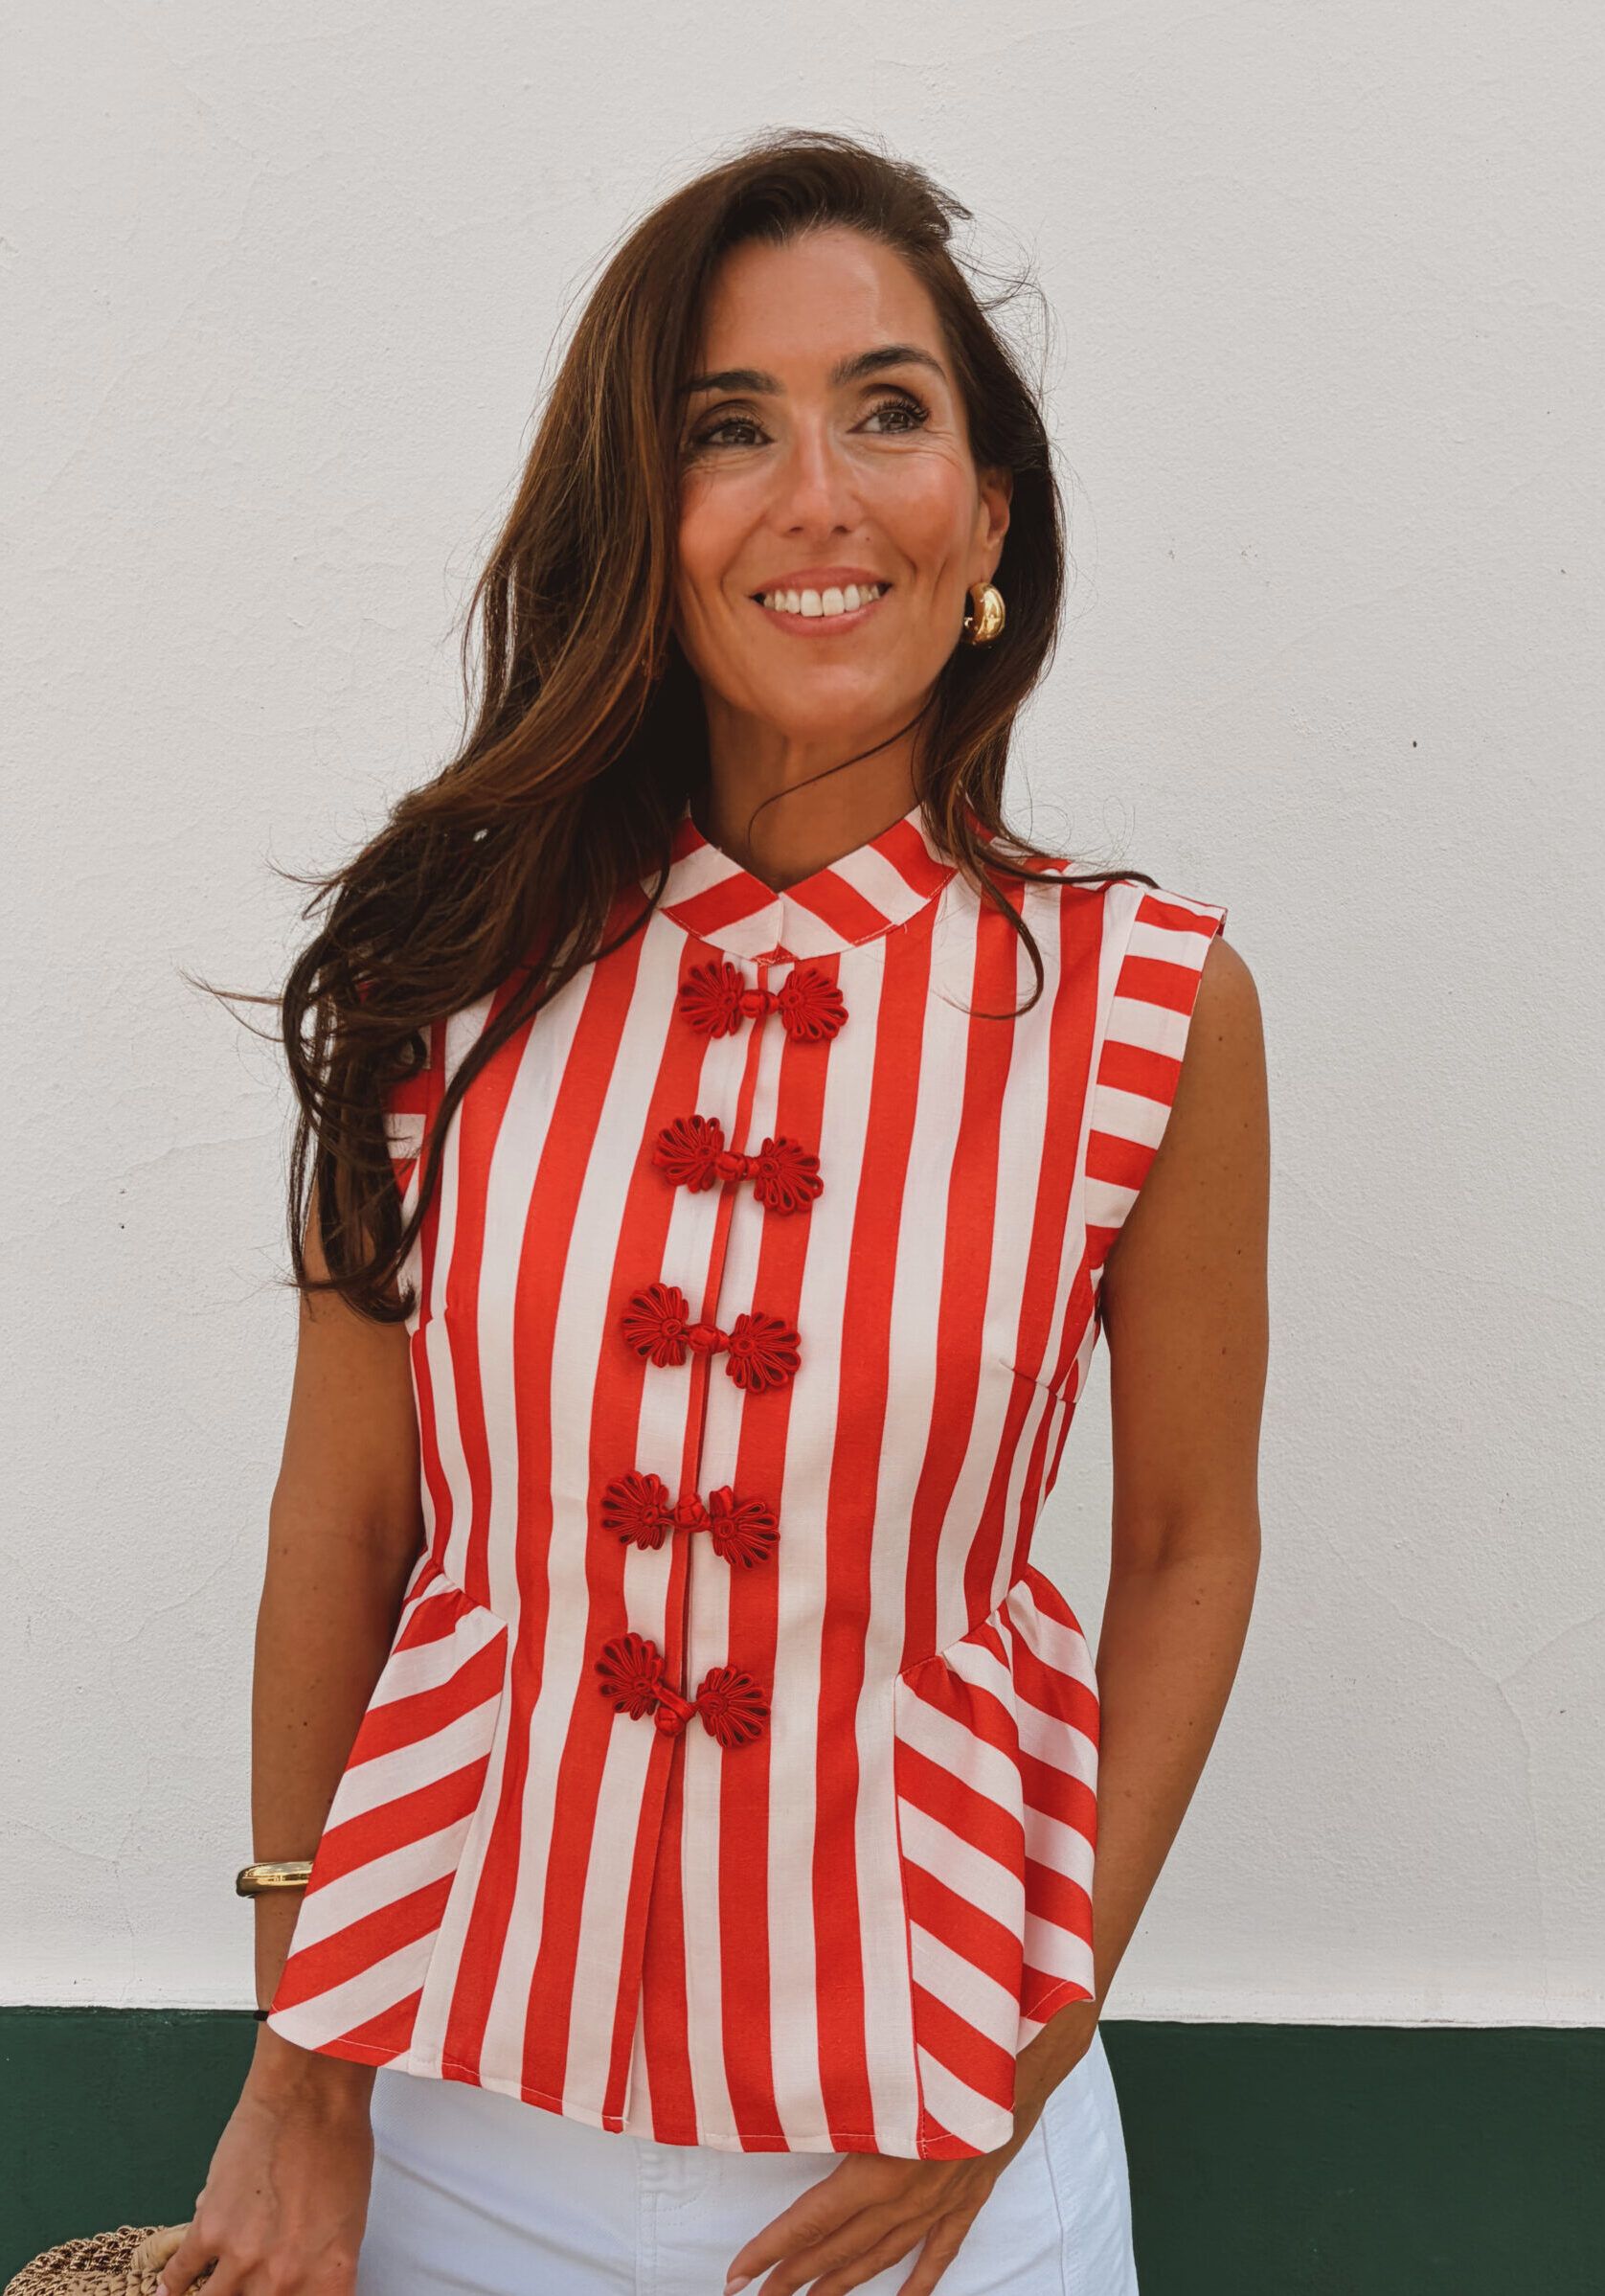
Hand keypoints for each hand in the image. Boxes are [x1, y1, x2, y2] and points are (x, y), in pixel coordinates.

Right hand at [155, 2032, 375, 2293]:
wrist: (310, 2097)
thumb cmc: (341, 2142)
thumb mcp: (350, 2215)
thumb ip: (319, 2257)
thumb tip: (293, 2269)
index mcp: (329, 2275)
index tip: (285, 2295)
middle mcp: (285, 2278)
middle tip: (248, 2285)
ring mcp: (243, 2258)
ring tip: (208, 2293)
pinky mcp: (209, 2231)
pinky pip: (182, 2273)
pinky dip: (173, 2284)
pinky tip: (168, 2291)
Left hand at [723, 2011, 1098, 2295]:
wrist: (1022, 2061)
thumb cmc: (948, 2057)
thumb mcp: (881, 2077)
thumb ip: (841, 2103)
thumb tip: (791, 2110)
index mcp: (878, 2169)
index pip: (810, 2222)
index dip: (771, 2251)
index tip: (738, 2275)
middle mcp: (905, 2196)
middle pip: (839, 2248)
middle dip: (795, 2277)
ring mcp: (940, 2202)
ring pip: (884, 2254)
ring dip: (845, 2281)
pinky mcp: (970, 2196)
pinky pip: (941, 2248)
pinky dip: (921, 2278)